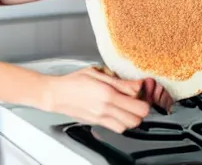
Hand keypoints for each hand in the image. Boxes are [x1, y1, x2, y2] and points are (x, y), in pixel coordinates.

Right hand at [44, 67, 168, 133]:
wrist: (57, 94)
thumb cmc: (74, 80)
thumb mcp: (97, 73)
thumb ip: (119, 82)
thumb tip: (136, 86)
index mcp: (108, 93)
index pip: (139, 105)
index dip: (145, 98)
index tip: (142, 90)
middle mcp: (106, 108)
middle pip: (137, 119)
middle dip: (141, 109)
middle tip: (136, 98)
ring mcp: (102, 118)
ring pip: (128, 126)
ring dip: (132, 117)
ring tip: (127, 105)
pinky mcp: (97, 123)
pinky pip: (117, 128)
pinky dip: (122, 122)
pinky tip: (117, 111)